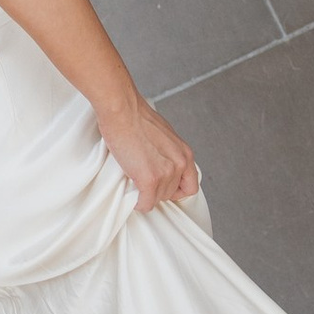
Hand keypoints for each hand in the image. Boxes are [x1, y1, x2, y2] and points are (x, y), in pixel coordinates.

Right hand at [96, 95, 201, 213]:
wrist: (122, 110)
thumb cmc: (136, 117)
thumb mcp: (164, 135)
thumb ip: (169, 153)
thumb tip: (161, 163)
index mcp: (185, 154)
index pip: (190, 186)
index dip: (176, 189)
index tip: (163, 187)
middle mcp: (179, 164)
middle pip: (171, 194)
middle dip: (157, 190)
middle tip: (143, 180)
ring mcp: (165, 173)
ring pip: (157, 199)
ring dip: (145, 194)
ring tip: (135, 180)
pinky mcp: (150, 179)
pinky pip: (145, 203)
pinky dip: (138, 203)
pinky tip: (133, 195)